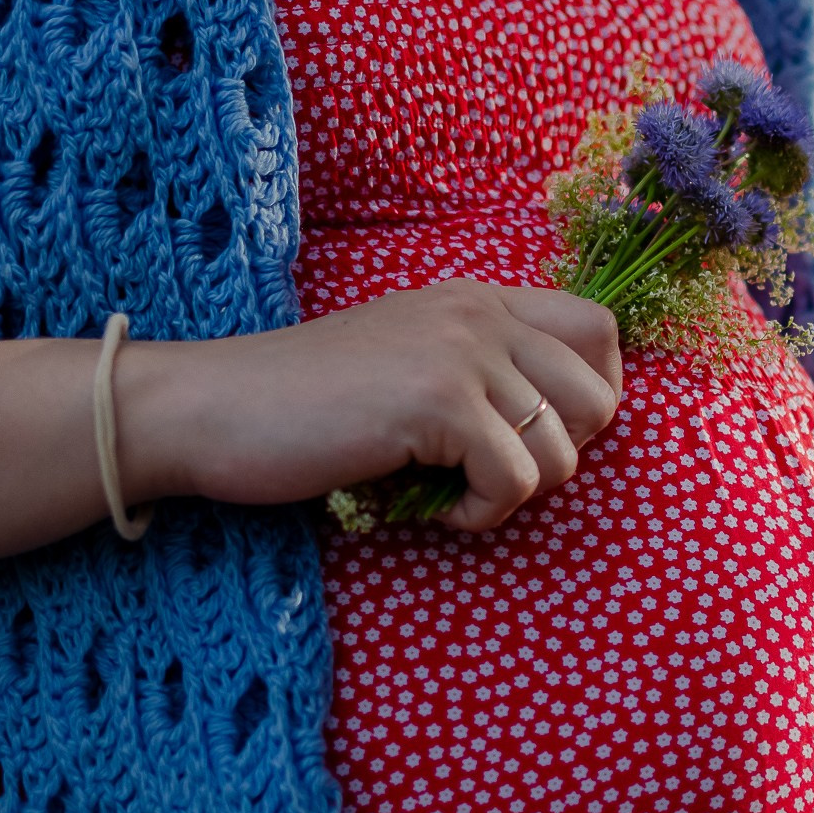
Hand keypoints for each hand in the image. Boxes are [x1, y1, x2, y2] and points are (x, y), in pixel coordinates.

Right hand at [122, 278, 622, 531]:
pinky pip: (516, 481)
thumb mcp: (406, 361)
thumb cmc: (304, 404)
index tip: (535, 435)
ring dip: (514, 493)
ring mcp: (461, 353)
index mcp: (477, 298)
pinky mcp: (439, 403)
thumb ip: (476, 369)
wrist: (213, 407)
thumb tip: (555, 427)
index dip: (592, 394)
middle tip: (491, 473)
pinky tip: (433, 510)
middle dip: (561, 455)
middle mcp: (479, 313)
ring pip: (562, 450)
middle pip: (599, 395)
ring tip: (451, 493)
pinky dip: (482, 514)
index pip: (599, 328)